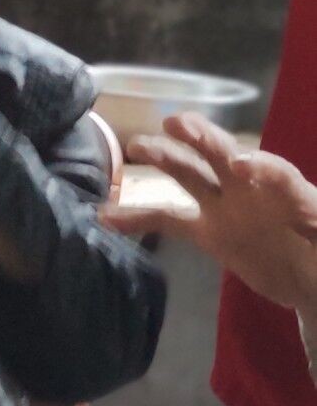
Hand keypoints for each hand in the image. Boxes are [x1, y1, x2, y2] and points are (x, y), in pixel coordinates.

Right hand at [105, 114, 316, 314]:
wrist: (310, 282)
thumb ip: (313, 220)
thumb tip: (296, 212)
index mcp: (288, 191)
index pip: (276, 172)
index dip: (261, 166)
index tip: (242, 166)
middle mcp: (251, 189)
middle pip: (223, 155)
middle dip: (201, 136)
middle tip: (175, 123)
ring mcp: (225, 208)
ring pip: (189, 175)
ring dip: (163, 158)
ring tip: (136, 147)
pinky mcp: (207, 232)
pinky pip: (168, 220)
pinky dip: (138, 218)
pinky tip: (108, 217)